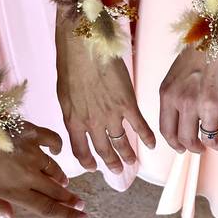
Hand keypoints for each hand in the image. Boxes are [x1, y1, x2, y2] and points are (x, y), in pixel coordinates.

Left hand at [0, 123, 88, 217]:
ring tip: (63, 183)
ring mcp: (32, 152)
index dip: (68, 216)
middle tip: (81, 204)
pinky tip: (56, 150)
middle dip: (71, 199)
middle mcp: (29, 175)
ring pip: (54, 169)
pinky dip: (56, 147)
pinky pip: (52, 140)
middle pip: (56, 191)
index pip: (48, 208)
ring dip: (60, 178)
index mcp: (15, 192)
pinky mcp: (32, 133)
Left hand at [55, 19, 155, 173]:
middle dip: (111, 163)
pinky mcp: (127, 104)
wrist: (85, 46)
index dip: (87, 161)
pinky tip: (152, 144)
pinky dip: (147, 137)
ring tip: (133, 163)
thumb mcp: (64, 92)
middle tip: (117, 171)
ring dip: (128, 155)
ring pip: (121, 143)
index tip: (93, 167)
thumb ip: (73, 110)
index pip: (80, 150)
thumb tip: (78, 117)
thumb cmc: (71, 63)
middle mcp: (91, 123)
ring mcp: (111, 115)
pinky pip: (139, 127)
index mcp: (73, 120)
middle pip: (102, 151)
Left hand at [159, 47, 217, 152]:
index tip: (183, 147)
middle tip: (204, 147)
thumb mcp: (178, 72)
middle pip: (186, 140)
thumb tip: (183, 115)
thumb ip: (178, 94)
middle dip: (196, 148)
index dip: (176, 144)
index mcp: (169, 94)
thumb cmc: (204, 47)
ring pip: (209, 140)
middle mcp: (185, 102)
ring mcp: (208, 104)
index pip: (167, 131)